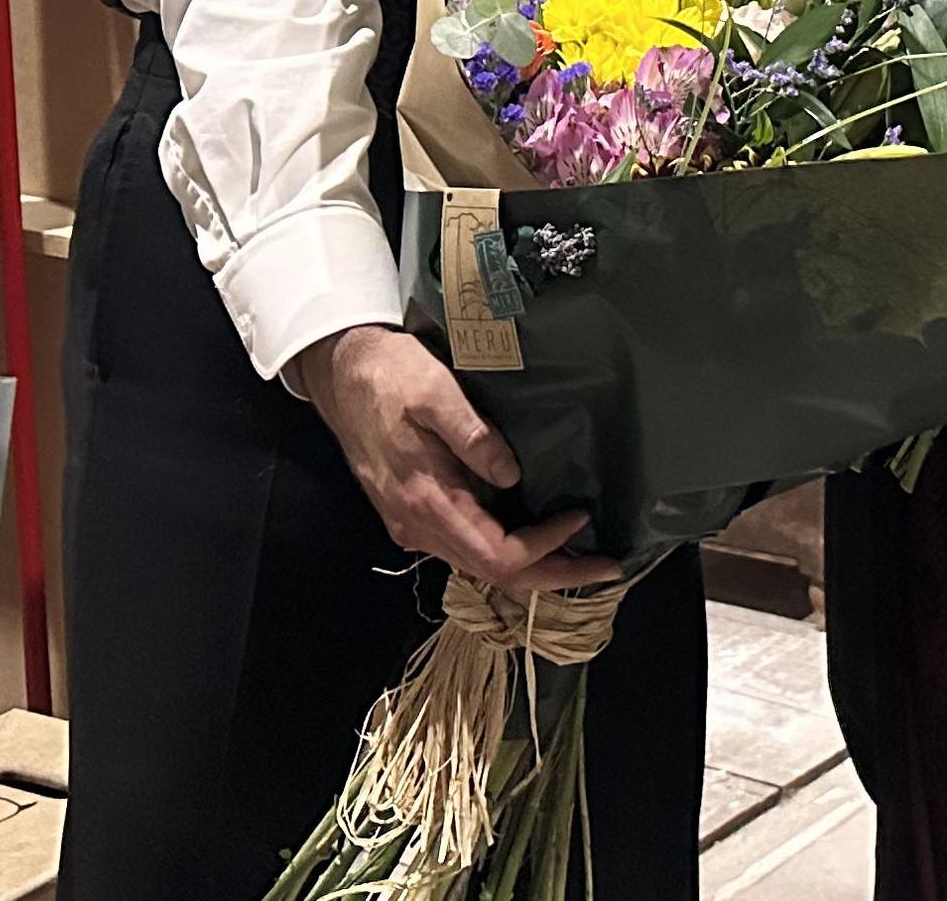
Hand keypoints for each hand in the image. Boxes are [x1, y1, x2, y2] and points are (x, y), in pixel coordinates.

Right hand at [293, 325, 620, 593]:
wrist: (341, 372)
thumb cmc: (390, 376)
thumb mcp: (436, 393)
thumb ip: (474, 436)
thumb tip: (512, 477)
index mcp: (425, 502)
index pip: (496, 555)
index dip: (544, 548)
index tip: (580, 518)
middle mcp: (417, 526)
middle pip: (492, 573)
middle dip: (552, 574)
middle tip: (605, 566)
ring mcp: (412, 524)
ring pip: (479, 565)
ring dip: (532, 565)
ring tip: (581, 554)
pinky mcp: (413, 514)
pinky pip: (466, 546)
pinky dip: (507, 549)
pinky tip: (535, 534)